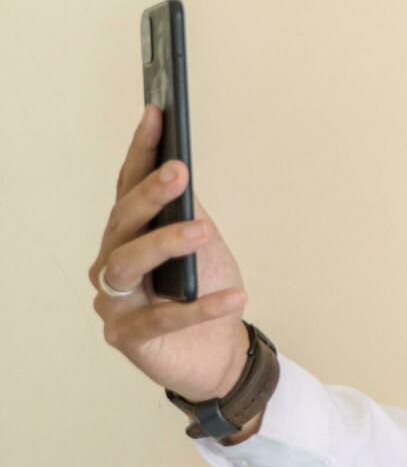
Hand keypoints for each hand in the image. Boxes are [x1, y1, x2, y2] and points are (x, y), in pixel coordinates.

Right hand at [89, 105, 250, 402]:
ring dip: (167, 244)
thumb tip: (180, 169)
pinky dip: (201, 306)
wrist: (218, 353)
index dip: (140, 150)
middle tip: (178, 172)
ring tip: (204, 232)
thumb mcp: (204, 245)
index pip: (128, 185)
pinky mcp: (127, 337)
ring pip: (128, 264)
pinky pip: (163, 318)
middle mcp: (112, 262)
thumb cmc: (205, 290)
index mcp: (129, 233)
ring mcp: (114, 301)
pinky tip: (234, 296)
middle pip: (123, 222)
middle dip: (149, 195)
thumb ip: (188, 212)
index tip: (156, 114)